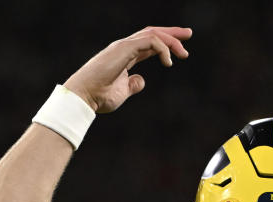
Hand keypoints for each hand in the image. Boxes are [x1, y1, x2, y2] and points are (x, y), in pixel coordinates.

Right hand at [63, 26, 192, 112]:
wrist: (84, 97)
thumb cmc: (99, 97)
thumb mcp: (122, 91)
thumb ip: (132, 84)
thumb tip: (141, 81)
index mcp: (124, 56)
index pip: (148, 43)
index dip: (165, 43)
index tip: (181, 48)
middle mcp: (124, 47)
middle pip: (152, 33)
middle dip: (171, 33)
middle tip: (188, 34)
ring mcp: (123, 46)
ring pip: (152, 34)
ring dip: (171, 40)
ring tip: (183, 53)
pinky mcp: (123, 49)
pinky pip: (149, 41)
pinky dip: (162, 48)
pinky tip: (169, 61)